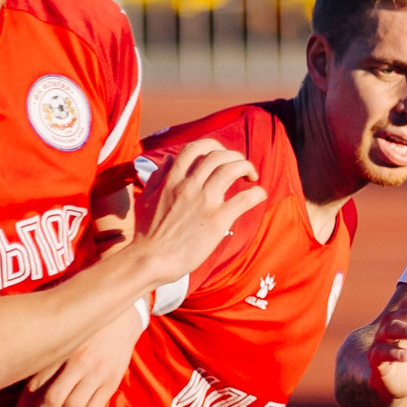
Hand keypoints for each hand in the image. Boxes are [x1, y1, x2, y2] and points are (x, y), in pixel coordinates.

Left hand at [18, 308, 140, 406]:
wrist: (124, 314)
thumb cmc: (86, 322)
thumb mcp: (64, 330)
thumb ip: (48, 349)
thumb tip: (24, 373)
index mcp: (61, 347)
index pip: (37, 382)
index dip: (25, 403)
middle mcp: (79, 361)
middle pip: (53, 399)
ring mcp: (98, 373)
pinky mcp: (112, 380)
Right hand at [133, 139, 265, 284]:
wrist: (150, 260)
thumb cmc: (146, 233)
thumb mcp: (147, 197)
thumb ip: (158, 176)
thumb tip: (167, 159)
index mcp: (172, 179)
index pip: (195, 148)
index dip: (213, 146)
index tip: (221, 156)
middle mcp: (189, 185)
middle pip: (218, 155)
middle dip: (234, 156)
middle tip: (241, 168)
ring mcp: (204, 202)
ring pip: (232, 169)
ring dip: (247, 168)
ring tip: (251, 177)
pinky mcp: (217, 221)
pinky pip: (244, 199)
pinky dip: (256, 193)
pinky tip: (259, 195)